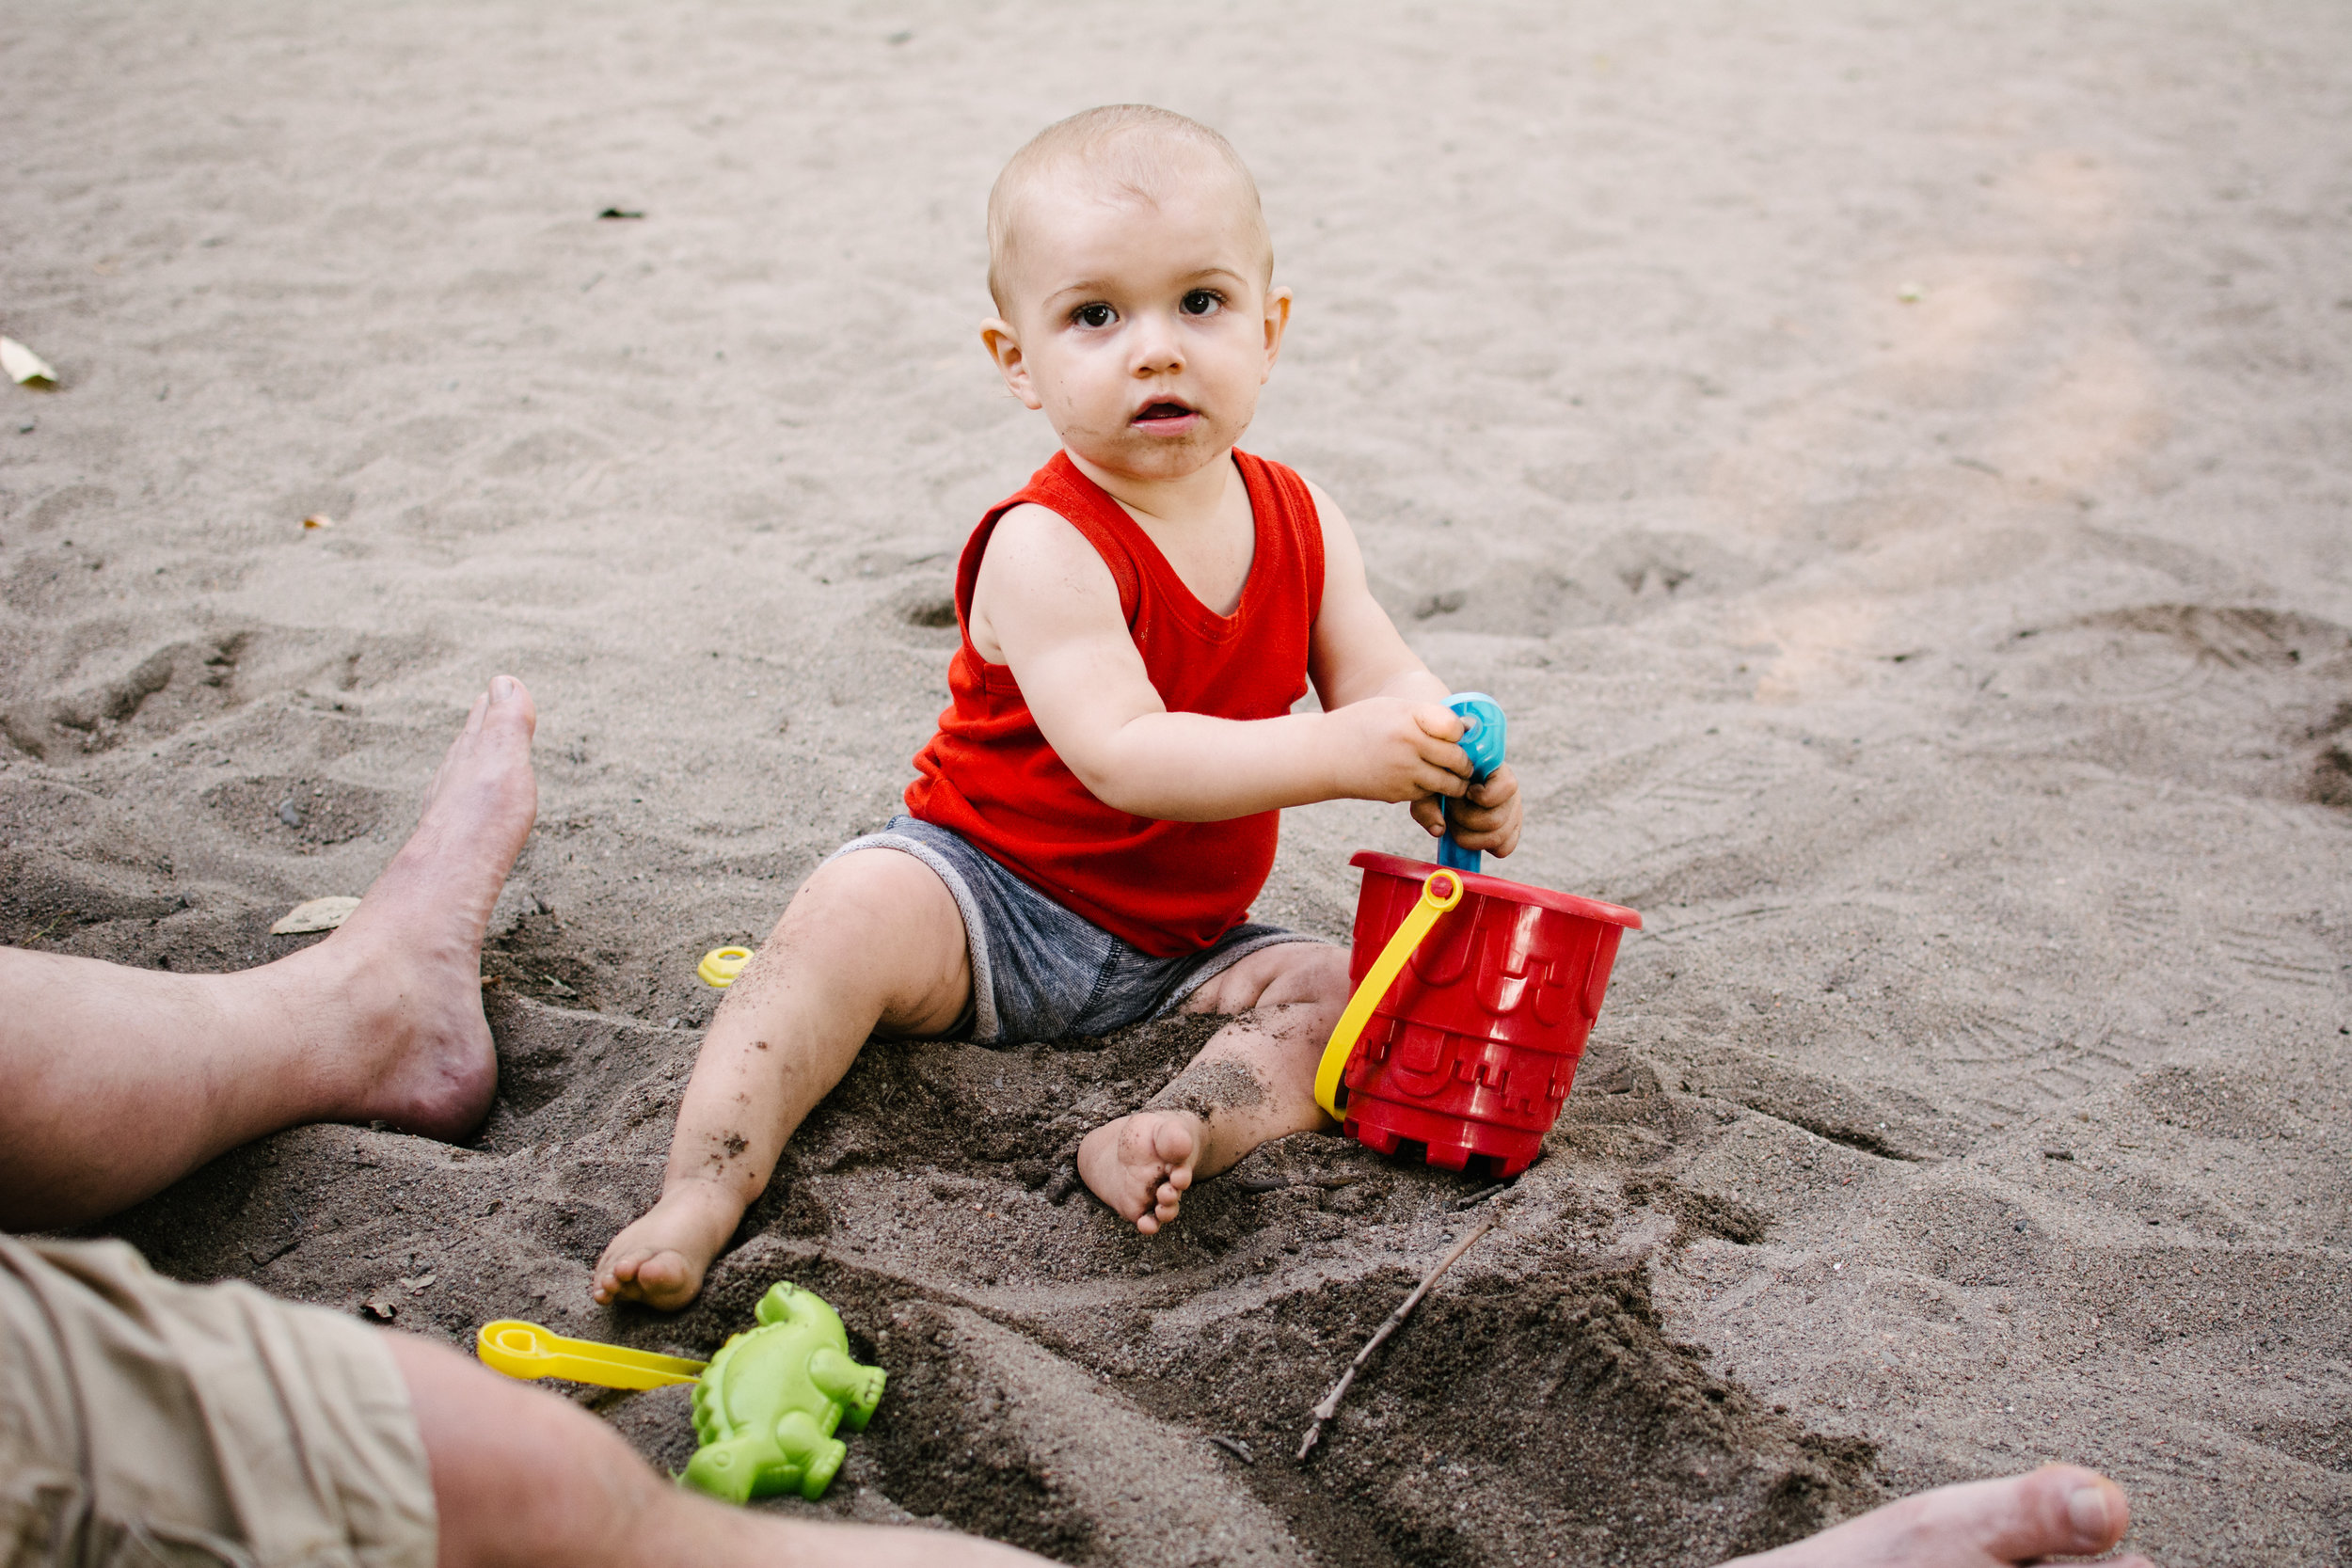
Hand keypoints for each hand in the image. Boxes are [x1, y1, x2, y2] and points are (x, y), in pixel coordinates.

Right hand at [1322, 699, 1471, 803]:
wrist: (1325, 754)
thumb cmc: (1362, 724)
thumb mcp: (1394, 707)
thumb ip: (1428, 717)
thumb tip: (1465, 731)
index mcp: (1410, 718)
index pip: (1455, 728)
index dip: (1460, 733)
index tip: (1458, 735)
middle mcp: (1410, 745)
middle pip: (1457, 759)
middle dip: (1465, 763)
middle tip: (1464, 762)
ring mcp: (1404, 772)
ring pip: (1449, 784)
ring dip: (1455, 782)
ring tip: (1453, 776)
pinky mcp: (1398, 793)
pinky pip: (1428, 794)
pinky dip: (1432, 790)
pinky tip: (1425, 781)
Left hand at [1410, 762, 1521, 856]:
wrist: (1447, 780)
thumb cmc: (1442, 779)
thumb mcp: (1434, 782)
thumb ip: (1431, 800)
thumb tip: (1440, 829)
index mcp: (1498, 772)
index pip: (1507, 786)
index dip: (1482, 796)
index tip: (1465, 793)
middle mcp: (1512, 793)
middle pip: (1494, 820)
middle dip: (1464, 819)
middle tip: (1451, 808)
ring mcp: (1514, 813)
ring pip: (1497, 838)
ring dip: (1468, 835)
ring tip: (1456, 821)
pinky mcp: (1511, 831)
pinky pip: (1504, 849)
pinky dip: (1483, 846)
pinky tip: (1470, 834)